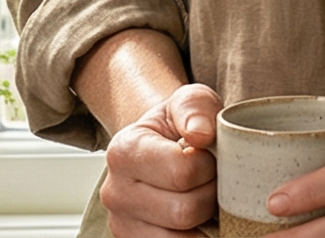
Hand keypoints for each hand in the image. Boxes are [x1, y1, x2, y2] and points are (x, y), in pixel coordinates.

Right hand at [102, 82, 223, 237]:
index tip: (207, 157)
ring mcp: (121, 224)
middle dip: (210, 196)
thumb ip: (196, 107)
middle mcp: (114, 192)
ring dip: (204, 221)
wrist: (161, 146)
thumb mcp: (189, 100)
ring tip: (202, 198)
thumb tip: (200, 134)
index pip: (182, 173)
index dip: (208, 167)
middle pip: (184, 212)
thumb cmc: (178, 125)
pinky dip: (196, 237)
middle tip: (210, 180)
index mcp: (124, 151)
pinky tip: (197, 220)